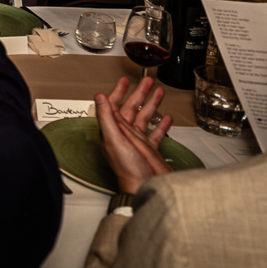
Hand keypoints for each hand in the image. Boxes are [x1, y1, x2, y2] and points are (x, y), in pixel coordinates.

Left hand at [95, 76, 173, 195]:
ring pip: (144, 117)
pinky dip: (161, 124)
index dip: (118, 91)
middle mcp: (124, 134)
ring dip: (151, 104)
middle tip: (147, 81)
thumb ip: (106, 117)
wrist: (141, 187)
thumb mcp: (113, 139)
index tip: (124, 80)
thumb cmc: (126, 168)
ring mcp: (137, 141)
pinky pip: (155, 133)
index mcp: (113, 130)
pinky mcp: (148, 149)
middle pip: (132, 108)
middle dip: (140, 93)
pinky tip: (166, 118)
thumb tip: (99, 97)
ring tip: (159, 92)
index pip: (115, 105)